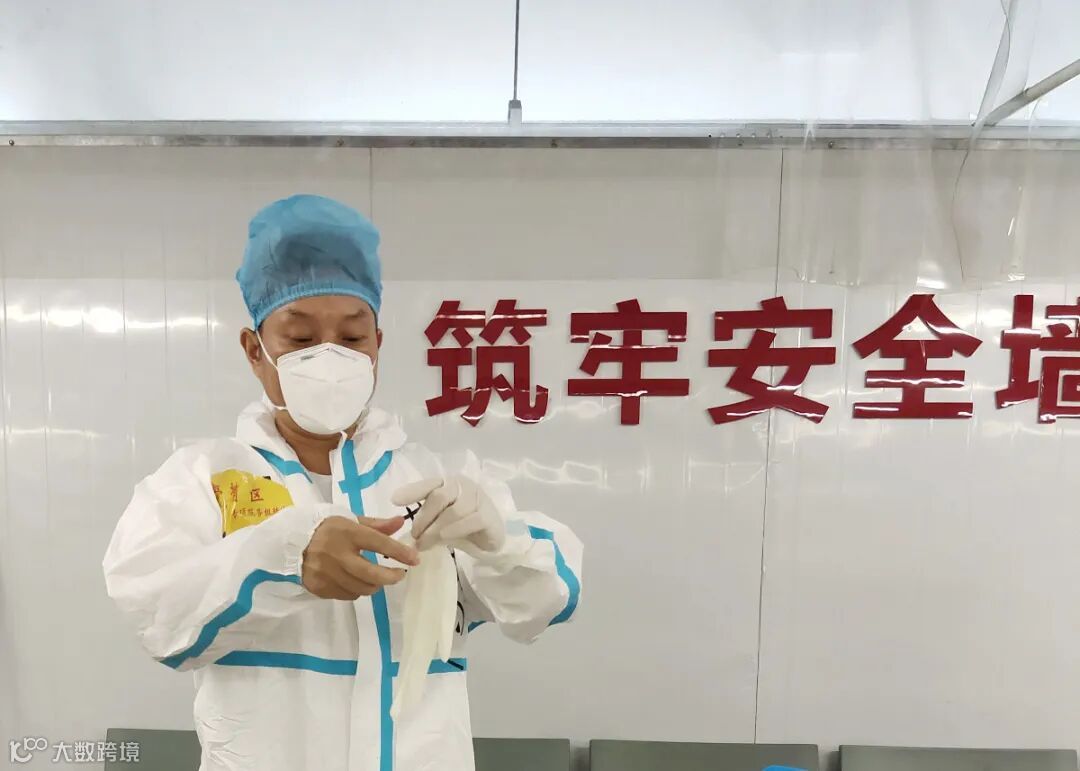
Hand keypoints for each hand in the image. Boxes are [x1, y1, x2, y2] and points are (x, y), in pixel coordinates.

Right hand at [302, 516, 418, 599]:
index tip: (415, 559)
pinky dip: (356, 590)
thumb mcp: (349, 520)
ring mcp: (326, 573)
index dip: (399, 553)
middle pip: (371, 574)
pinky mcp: (319, 587)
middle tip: (400, 574)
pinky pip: (347, 595)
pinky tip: (355, 581)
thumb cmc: (325, 529)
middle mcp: (336, 554)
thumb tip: (400, 522)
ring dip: (374, 585)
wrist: (289, 544)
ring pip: (361, 588)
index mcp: (346, 532)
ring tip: (376, 578)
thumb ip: (376, 524)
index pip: (378, 543)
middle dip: (391, 577)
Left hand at [391, 476, 505, 556]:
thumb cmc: (461, 525)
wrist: (490, 536)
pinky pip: (471, 520)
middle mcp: (463, 486)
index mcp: (448, 483)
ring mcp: (477, 498)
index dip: (412, 491)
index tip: (394, 500)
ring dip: (436, 529)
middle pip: (439, 497)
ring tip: (425, 544)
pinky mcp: (488, 515)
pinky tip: (444, 538)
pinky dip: (455, 530)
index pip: (429, 484)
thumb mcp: (440, 520)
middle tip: (414, 536)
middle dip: (423, 518)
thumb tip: (408, 535)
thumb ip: (427, 521)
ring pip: (453, 511)